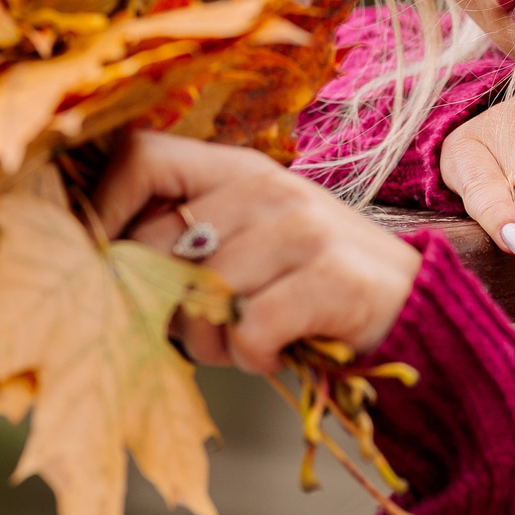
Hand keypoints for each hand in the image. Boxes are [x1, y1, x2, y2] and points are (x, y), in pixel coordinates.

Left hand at [95, 131, 424, 372]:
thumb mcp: (252, 239)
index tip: (99, 260)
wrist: (414, 305)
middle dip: (159, 306)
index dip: (103, 207)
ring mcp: (303, 228)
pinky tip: (274, 354)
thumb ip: (189, 237)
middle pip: (158, 243)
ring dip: (210, 342)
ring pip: (202, 293)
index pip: (143, 156)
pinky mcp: (333, 278)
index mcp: (237, 168)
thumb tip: (104, 269)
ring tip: (240, 346)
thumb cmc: (310, 280)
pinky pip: (251, 329)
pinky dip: (253, 357)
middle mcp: (268, 186)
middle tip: (193, 332)